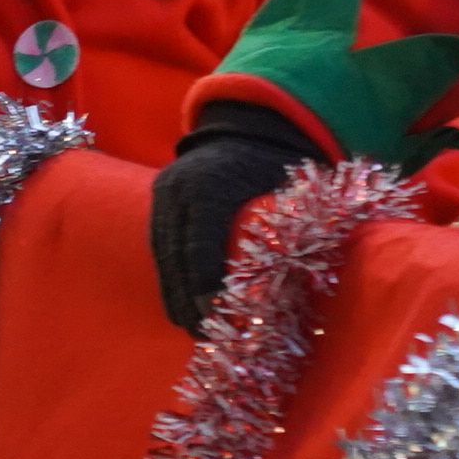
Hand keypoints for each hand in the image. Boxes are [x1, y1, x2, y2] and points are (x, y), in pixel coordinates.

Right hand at [150, 110, 322, 330]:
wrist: (248, 122)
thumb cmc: (277, 161)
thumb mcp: (286, 189)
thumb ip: (286, 229)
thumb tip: (300, 283)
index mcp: (212, 185)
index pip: (200, 245)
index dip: (204, 285)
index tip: (213, 318)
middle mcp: (179, 188)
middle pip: (175, 256)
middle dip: (187, 300)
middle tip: (204, 336)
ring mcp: (163, 192)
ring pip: (162, 254)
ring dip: (174, 294)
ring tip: (192, 328)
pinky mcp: (157, 199)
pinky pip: (158, 244)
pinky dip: (169, 276)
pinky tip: (181, 303)